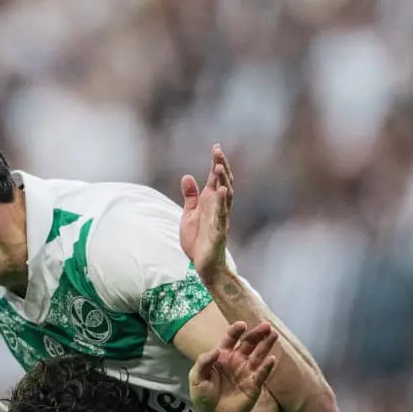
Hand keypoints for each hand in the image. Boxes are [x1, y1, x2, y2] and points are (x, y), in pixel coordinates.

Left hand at [180, 144, 233, 282]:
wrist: (202, 264)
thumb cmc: (198, 239)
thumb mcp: (189, 214)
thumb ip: (190, 196)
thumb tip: (187, 176)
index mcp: (211, 202)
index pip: (215, 179)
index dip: (216, 163)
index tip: (216, 147)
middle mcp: (218, 207)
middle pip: (223, 183)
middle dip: (221, 167)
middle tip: (217, 151)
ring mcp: (220, 218)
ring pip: (225, 197)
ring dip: (223, 181)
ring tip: (219, 166)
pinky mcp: (219, 231)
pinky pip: (222, 215)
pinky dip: (223, 203)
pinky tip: (223, 191)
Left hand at [189, 321, 278, 411]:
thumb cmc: (203, 394)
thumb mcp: (196, 377)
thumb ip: (203, 362)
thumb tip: (216, 350)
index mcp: (222, 356)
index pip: (231, 339)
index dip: (236, 331)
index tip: (242, 325)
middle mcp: (237, 360)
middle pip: (249, 344)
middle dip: (257, 334)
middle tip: (266, 325)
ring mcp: (247, 371)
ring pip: (258, 355)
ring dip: (266, 345)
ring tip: (273, 335)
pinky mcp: (254, 385)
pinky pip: (261, 374)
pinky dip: (267, 367)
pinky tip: (272, 359)